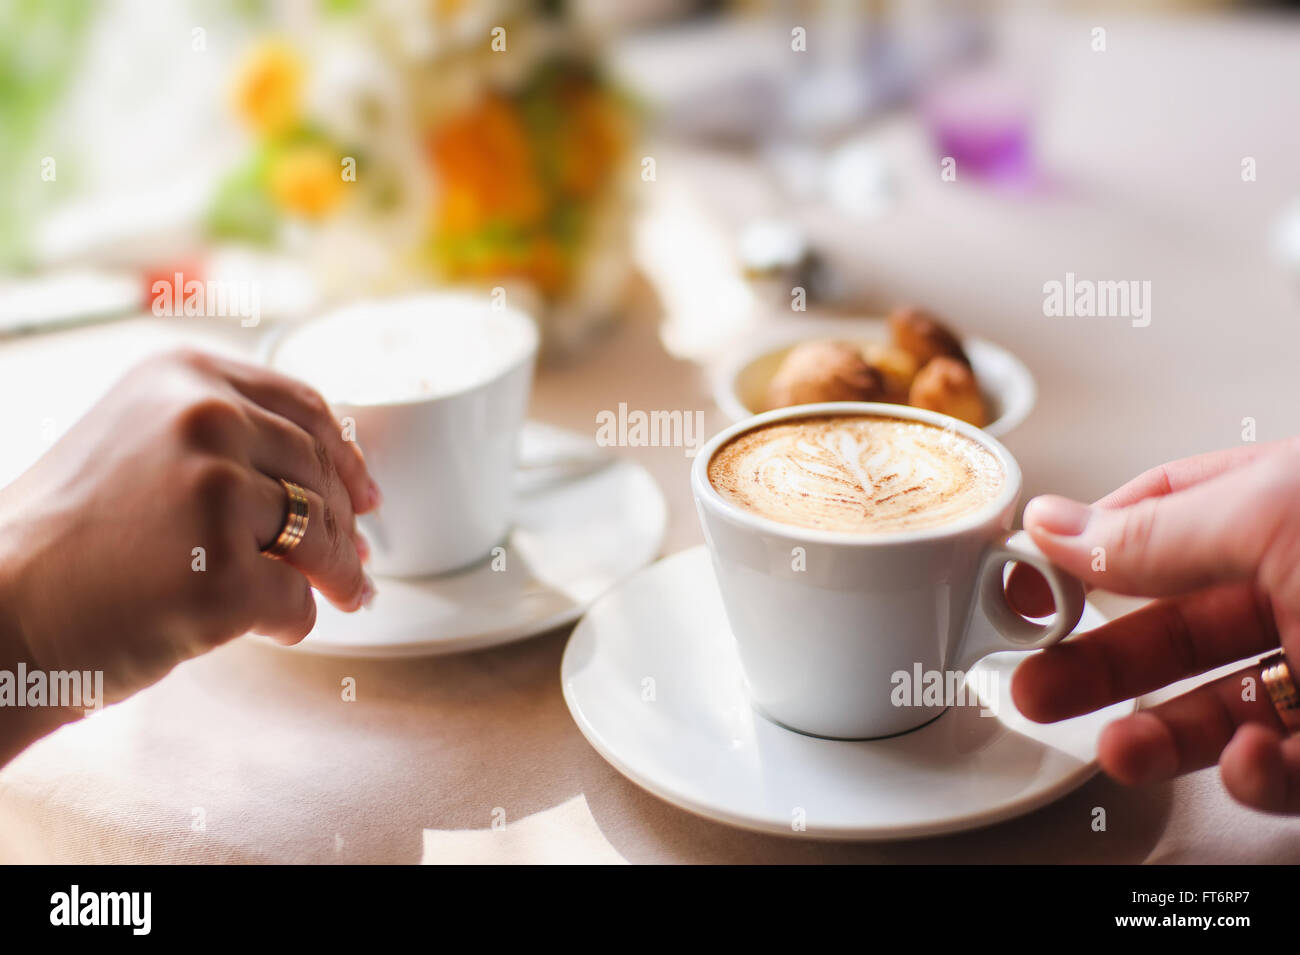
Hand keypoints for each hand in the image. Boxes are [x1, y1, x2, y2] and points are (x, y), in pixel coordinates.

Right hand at [0, 349, 378, 759]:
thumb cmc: (69, 538)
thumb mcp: (140, 443)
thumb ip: (228, 440)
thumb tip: (344, 483)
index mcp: (187, 375)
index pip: (305, 409)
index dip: (346, 457)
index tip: (367, 492)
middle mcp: (206, 419)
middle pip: (320, 474)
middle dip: (348, 525)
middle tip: (358, 560)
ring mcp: (215, 494)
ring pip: (321, 536)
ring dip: (338, 574)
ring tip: (346, 594)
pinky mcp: (222, 574)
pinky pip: (294, 601)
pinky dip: (291, 621)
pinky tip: (270, 628)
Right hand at [1008, 438, 1299, 811]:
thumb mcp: (1276, 516)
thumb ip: (1155, 531)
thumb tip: (1053, 525)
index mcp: (1283, 504)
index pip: (1168, 514)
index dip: (1092, 547)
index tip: (1030, 579)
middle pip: (1176, 627)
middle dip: (1099, 662)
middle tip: (1034, 682)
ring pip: (1224, 710)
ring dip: (1160, 736)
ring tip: (1119, 751)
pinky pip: (1287, 773)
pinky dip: (1258, 777)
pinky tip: (1252, 759)